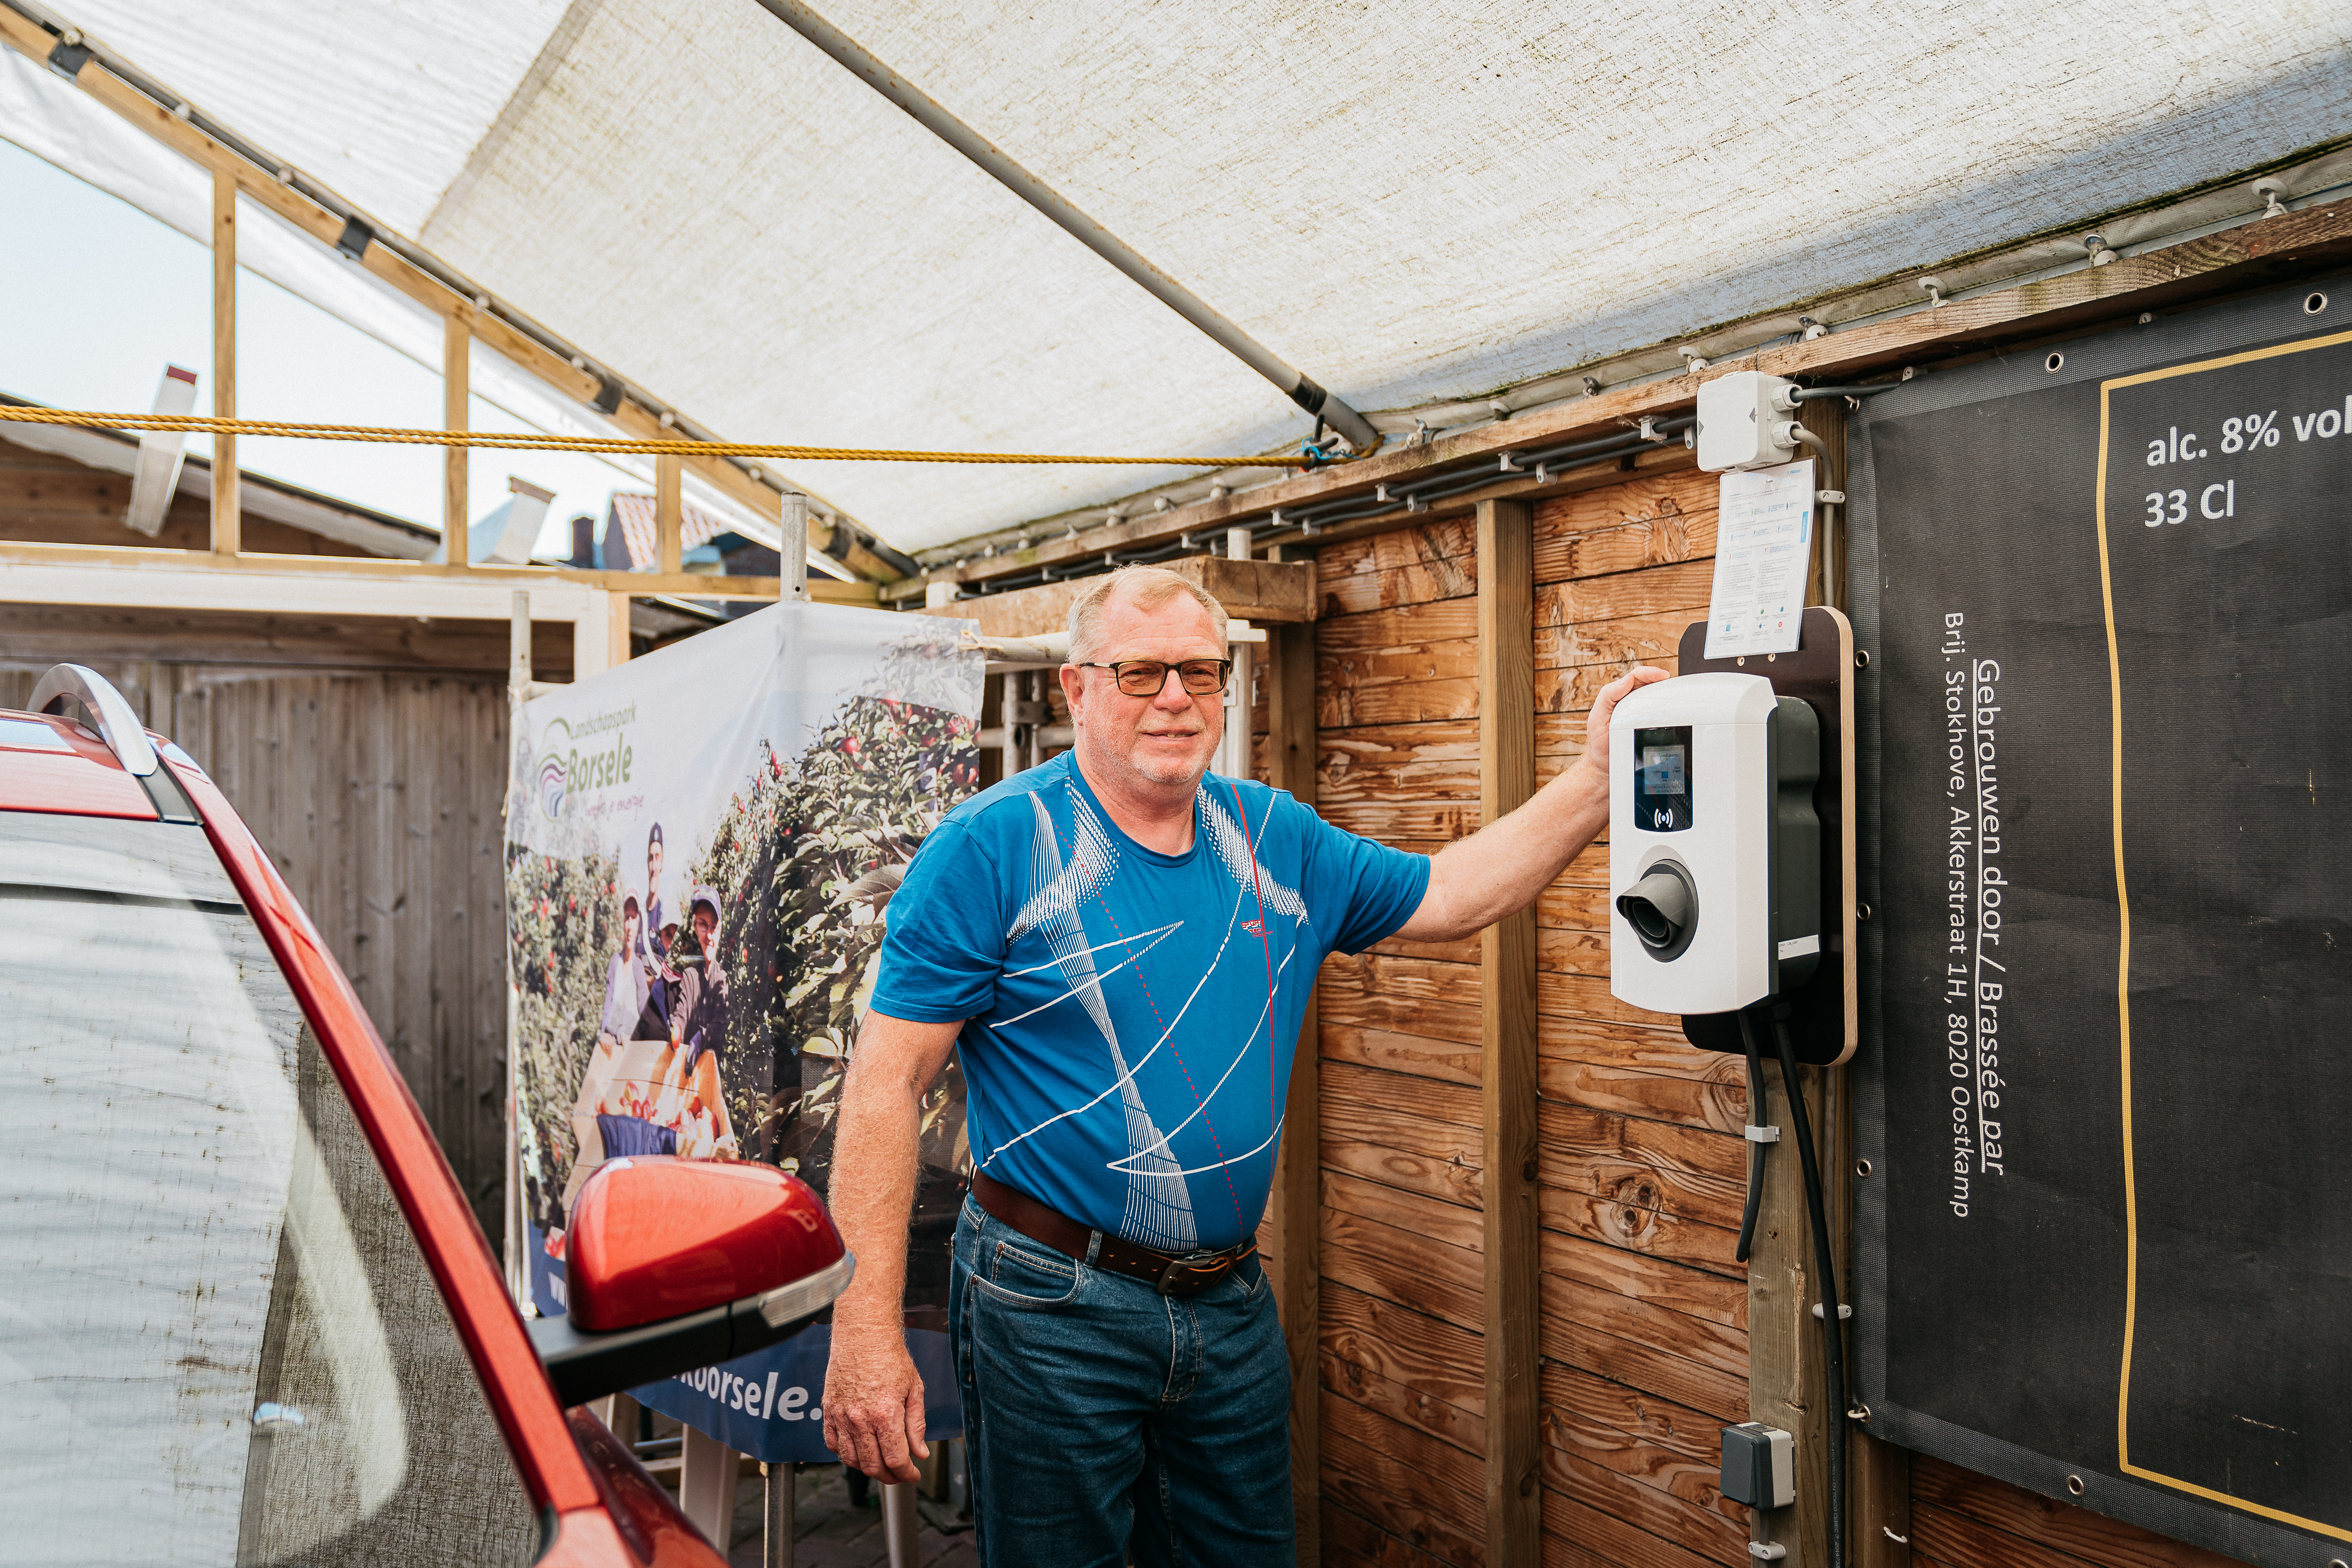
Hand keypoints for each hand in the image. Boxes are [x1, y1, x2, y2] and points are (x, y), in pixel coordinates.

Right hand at [822, 1321, 928, 1482]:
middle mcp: (860, 1419)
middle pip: (872, 1465)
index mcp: (885, 1414)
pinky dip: (844, 1454)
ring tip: (881, 1465)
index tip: (913, 1474)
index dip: (906, 1473)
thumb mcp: (915, 1389)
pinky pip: (832, 1443)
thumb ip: (916, 1425)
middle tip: (900, 1474)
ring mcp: (841, 1416)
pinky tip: (858, 1450)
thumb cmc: (890, 1356)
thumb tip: (920, 1452)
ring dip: (868, 1469)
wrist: (863, 1332)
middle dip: (889, 1476)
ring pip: (851, 1460)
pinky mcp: (828, 1410)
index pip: (895, 1459)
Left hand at [1577, 664, 1672, 781]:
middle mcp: (1630, 703)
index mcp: (1618, 697)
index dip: (1649, 673)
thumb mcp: (1597, 718)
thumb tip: (1626, 680)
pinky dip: (1668, 711)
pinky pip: (1660, 715)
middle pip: (1649, 685)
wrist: (1606, 767)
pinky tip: (1675, 713)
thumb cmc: (1600, 744)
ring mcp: (1640, 715)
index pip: (1636, 677)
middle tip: (1673, 685)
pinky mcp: (1647, 727)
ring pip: (1656, 699)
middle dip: (1662, 681)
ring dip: (1667, 695)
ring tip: (1677, 696)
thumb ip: (1608, 696)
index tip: (1662, 676)